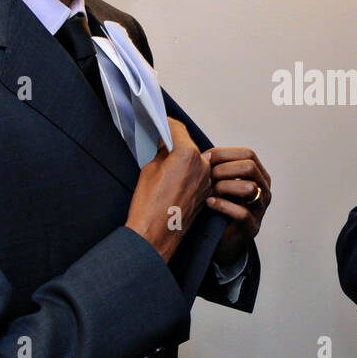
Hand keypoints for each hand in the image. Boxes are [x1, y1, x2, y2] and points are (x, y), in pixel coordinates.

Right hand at [126, 118, 211, 262]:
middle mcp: (203, 166)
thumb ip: (162, 153)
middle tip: (161, 144)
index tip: (161, 123)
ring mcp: (206, 181)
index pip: (178, 129)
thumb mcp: (150, 169)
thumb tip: (167, 146)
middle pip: (189, 146)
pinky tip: (174, 179)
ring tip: (166, 165)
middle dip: (175, 144)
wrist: (156, 235)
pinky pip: (198, 176)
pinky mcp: (206, 194)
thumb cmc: (150, 205)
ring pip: (195, 161)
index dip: (167, 124)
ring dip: (183, 160)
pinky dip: (188, 173)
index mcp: (188, 155)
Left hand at [205, 146, 270, 265]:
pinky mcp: (252, 227)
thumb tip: (198, 152)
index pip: (247, 154)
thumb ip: (218, 166)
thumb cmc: (220, 205)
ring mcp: (261, 209)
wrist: (221, 239)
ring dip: (225, 186)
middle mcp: (265, 190)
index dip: (224, 153)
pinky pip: (242, 213)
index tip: (203, 158)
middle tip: (205, 176)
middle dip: (223, 169)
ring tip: (208, 190)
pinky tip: (209, 203)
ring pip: (250, 188)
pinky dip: (223, 205)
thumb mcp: (222, 181)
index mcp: (259, 175)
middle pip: (250, 167)